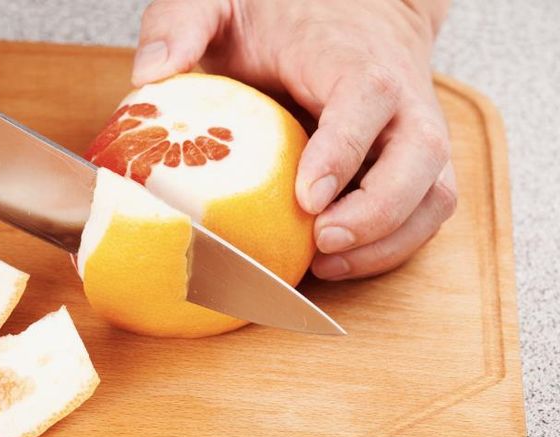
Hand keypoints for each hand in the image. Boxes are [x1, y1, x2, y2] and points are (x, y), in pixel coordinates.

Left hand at [132, 0, 456, 279]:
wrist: (350, 8)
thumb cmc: (281, 16)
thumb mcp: (221, 3)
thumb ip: (183, 24)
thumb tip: (149, 76)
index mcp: (353, 57)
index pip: (366, 100)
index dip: (343, 151)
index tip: (306, 197)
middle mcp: (401, 96)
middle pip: (420, 156)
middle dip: (376, 212)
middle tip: (320, 244)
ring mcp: (415, 132)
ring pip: (433, 194)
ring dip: (389, 241)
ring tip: (327, 265)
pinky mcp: (416, 161)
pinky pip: (427, 209)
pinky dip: (392, 245)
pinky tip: (339, 260)